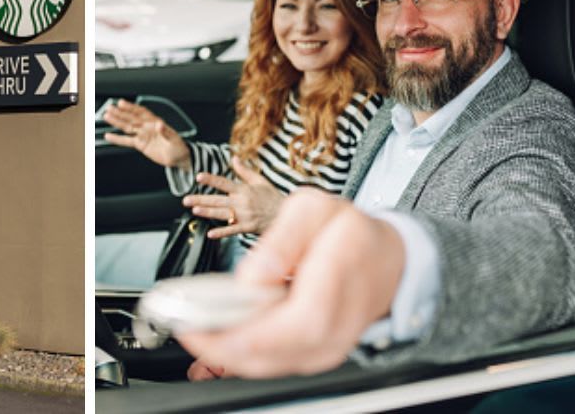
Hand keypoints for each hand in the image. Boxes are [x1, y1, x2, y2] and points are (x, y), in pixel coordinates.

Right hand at [102, 99, 191, 169]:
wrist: (179, 158)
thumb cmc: (178, 147)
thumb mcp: (174, 140)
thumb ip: (165, 132)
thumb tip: (160, 124)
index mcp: (156, 123)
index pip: (141, 113)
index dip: (131, 107)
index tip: (122, 103)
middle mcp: (147, 127)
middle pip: (131, 118)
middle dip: (120, 113)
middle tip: (110, 108)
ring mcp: (143, 135)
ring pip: (127, 127)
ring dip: (117, 122)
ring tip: (107, 117)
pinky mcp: (140, 144)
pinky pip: (127, 141)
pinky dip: (118, 139)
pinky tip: (109, 136)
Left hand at [176, 188, 405, 376]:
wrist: (385, 258)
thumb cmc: (348, 231)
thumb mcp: (312, 209)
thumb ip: (280, 241)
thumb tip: (253, 278)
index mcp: (340, 273)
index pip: (297, 321)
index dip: (244, 331)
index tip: (199, 323)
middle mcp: (340, 319)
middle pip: (280, 352)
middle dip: (224, 347)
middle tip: (189, 328)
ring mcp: (332, 343)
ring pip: (275, 365)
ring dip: (229, 355)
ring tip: (199, 332)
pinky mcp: (320, 354)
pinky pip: (277, 364)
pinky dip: (244, 356)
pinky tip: (223, 339)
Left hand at [184, 158, 284, 238]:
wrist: (286, 215)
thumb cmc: (273, 198)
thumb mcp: (260, 181)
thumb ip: (245, 171)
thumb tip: (234, 158)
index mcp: (244, 190)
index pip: (224, 182)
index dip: (211, 180)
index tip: (199, 177)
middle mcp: (242, 202)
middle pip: (217, 200)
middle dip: (200, 199)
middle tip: (185, 199)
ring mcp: (244, 215)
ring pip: (222, 214)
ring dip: (207, 212)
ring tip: (194, 210)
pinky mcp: (247, 227)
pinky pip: (232, 230)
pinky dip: (221, 232)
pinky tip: (210, 233)